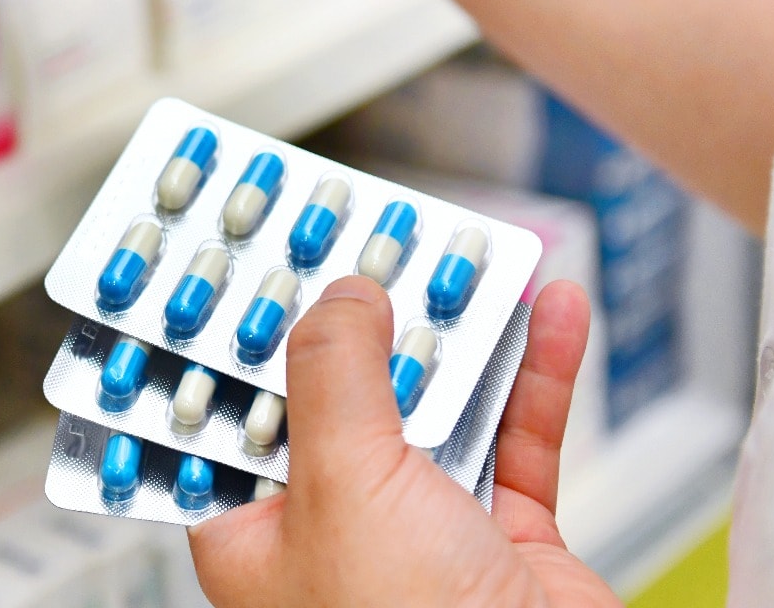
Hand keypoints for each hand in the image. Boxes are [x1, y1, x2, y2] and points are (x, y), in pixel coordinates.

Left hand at [188, 277, 620, 605]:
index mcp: (253, 531)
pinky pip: (517, 437)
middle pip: (337, 393)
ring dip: (457, 332)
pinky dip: (536, 374)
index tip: (246, 258)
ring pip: (433, 405)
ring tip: (468, 255)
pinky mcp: (503, 539)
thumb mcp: (343, 486)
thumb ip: (334, 378)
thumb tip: (338, 297)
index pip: (225, 412)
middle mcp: (331, 528)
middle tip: (370, 232)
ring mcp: (420, 532)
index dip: (236, 334)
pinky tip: (548, 311)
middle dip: (360, 314)